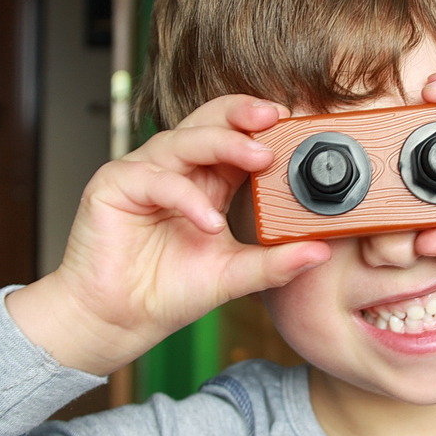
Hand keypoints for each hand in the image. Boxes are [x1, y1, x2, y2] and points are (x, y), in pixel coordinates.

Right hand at [6, 96, 330, 375]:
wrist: (118, 322)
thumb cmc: (167, 292)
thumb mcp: (233, 275)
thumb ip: (274, 263)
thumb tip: (320, 252)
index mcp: (206, 181)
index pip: (236, 137)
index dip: (264, 128)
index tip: (299, 127)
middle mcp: (175, 169)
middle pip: (209, 121)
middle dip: (244, 114)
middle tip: (277, 118)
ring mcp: (143, 172)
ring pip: (185, 139)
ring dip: (225, 144)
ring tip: (259, 158)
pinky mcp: (114, 185)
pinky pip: (157, 180)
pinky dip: (187, 198)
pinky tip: (209, 221)